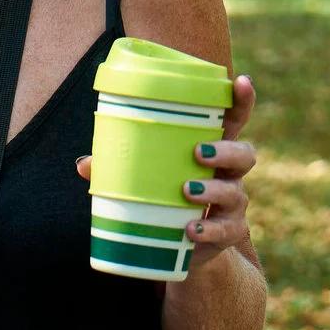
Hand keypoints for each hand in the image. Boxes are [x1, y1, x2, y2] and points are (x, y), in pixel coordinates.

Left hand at [77, 75, 257, 273]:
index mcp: (212, 150)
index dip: (242, 100)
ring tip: (186, 190)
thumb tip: (83, 163)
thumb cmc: (163, 200)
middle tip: (197, 152)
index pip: (234, 121)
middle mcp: (229, 174)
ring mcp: (232, 204)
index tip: (243, 81)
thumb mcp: (144, 181)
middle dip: (226, 150)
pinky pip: (227, 229)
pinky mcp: (229, 233)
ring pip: (236, 191)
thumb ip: (118, 170)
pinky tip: (190, 229)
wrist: (182, 249)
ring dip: (213, 189)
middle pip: (245, 154)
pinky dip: (209, 230)